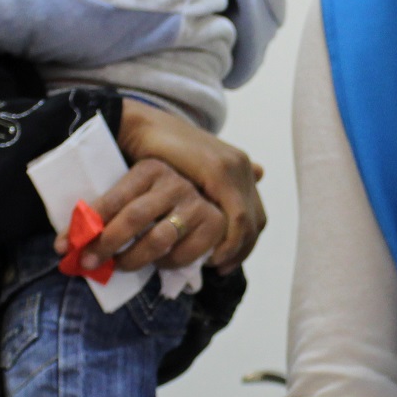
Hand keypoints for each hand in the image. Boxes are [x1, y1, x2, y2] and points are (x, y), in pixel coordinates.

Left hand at [68, 158, 223, 273]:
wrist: (208, 190)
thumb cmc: (155, 198)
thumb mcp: (132, 193)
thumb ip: (106, 213)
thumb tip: (64, 246)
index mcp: (149, 168)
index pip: (113, 198)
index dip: (86, 224)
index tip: (63, 246)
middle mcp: (174, 181)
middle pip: (133, 219)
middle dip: (106, 245)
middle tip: (87, 264)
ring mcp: (196, 202)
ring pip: (158, 240)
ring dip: (133, 259)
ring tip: (119, 266)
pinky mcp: (214, 223)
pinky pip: (183, 254)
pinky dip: (166, 264)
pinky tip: (157, 263)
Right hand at [108, 102, 265, 269]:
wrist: (140, 127)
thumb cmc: (154, 153)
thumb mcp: (183, 176)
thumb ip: (200, 192)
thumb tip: (212, 207)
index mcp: (236, 167)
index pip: (253, 213)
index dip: (243, 242)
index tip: (225, 262)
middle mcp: (240, 166)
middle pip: (256, 219)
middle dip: (242, 249)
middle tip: (222, 269)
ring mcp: (233, 166)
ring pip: (249, 221)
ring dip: (236, 249)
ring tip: (216, 265)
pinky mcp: (220, 171)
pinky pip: (237, 215)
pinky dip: (229, 240)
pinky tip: (213, 254)